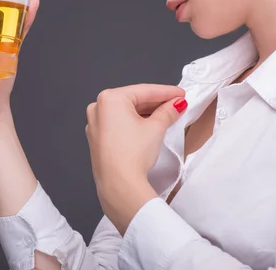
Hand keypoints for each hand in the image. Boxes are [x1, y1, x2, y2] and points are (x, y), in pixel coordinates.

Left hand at [85, 84, 187, 233]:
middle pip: (134, 101)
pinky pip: (119, 124)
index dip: (166, 92)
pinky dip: (134, 123)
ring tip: (167, 114)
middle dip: (156, 103)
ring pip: (126, 113)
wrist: (119, 184)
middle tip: (177, 103)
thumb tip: (176, 104)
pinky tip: (150, 125)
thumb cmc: (133, 153)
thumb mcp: (156, 128)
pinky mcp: (97, 139)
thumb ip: (168, 111)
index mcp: (110, 99)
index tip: (181, 93)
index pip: (144, 91)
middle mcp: (98, 108)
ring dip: (146, 113)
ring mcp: (95, 124)